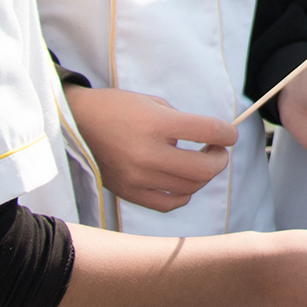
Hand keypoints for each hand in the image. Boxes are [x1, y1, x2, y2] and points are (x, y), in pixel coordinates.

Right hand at [64, 85, 234, 212]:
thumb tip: (210, 139)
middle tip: (217, 150)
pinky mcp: (129, 192)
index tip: (230, 134)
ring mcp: (138, 177)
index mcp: (155, 123)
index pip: (209, 131)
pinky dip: (183, 194)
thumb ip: (183, 122)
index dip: (228, 133)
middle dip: (220, 159)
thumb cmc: (117, 108)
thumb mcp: (153, 103)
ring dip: (203, 176)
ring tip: (199, 162)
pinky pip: (168, 203)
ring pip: (190, 188)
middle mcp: (148, 153)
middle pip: (204, 168)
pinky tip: (182, 180)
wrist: (76, 124)